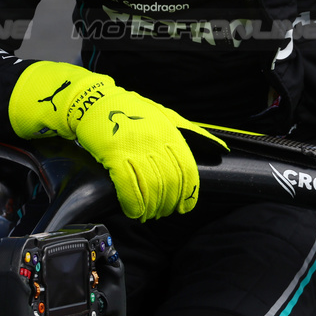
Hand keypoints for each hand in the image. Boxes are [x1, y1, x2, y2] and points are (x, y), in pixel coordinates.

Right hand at [9, 61, 225, 219]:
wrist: (95, 101)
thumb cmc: (131, 110)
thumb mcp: (167, 115)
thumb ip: (192, 133)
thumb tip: (221, 148)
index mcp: (171, 134)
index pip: (188, 171)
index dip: (188, 194)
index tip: (185, 207)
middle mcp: (156, 143)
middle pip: (170, 184)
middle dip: (167, 204)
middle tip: (162, 213)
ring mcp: (135, 149)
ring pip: (151, 188)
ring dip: (150, 208)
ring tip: (147, 214)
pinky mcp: (114, 156)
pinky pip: (129, 187)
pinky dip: (133, 204)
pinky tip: (133, 211)